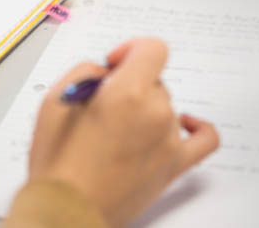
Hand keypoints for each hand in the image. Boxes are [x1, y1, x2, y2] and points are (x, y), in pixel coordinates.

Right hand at [28, 39, 218, 227]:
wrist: (68, 210)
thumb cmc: (58, 163)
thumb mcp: (54, 100)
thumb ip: (86, 71)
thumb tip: (105, 72)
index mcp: (128, 93)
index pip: (153, 49)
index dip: (131, 50)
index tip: (114, 64)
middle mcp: (156, 113)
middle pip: (153, 80)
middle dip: (128, 85)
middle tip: (100, 106)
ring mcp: (169, 141)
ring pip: (165, 106)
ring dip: (144, 109)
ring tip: (114, 132)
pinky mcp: (174, 165)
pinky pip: (204, 139)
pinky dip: (197, 126)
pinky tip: (185, 123)